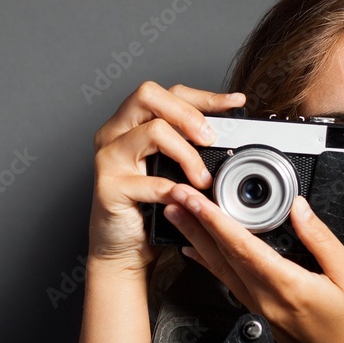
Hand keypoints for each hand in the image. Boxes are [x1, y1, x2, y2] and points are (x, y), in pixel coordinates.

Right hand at [87, 82, 244, 274]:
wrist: (123, 249)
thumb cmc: (148, 209)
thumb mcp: (171, 170)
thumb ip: (186, 147)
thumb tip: (225, 133)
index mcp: (130, 123)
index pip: (168, 93)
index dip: (204, 96)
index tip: (234, 103)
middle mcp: (114, 133)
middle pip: (149, 95)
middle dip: (189, 114)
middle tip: (210, 140)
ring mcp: (108, 157)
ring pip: (153, 132)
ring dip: (187, 154)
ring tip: (203, 179)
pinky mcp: (108, 186)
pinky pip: (149, 181)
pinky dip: (174, 190)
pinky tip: (185, 198)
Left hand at [163, 185, 343, 342]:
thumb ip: (321, 240)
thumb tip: (300, 210)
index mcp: (287, 287)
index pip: (241, 246)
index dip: (215, 220)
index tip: (195, 199)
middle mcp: (266, 300)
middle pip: (222, 255)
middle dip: (196, 223)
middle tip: (174, 198)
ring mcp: (261, 310)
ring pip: (221, 269)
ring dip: (197, 240)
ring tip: (178, 218)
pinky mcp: (263, 316)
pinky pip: (229, 283)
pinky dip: (211, 263)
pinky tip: (198, 253)